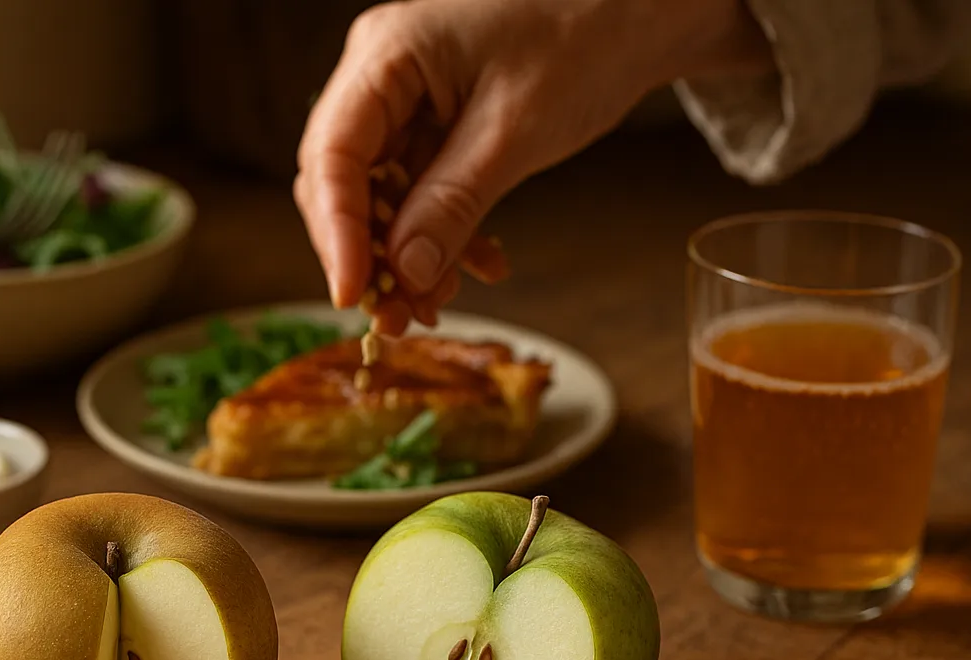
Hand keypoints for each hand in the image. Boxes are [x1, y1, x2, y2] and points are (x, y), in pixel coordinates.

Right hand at [295, 0, 770, 332]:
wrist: (637, 13)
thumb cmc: (584, 36)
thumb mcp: (515, 131)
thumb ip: (452, 202)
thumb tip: (404, 271)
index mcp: (387, 54)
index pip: (332, 154)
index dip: (336, 232)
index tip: (353, 294)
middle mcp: (381, 75)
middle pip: (342, 181)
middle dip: (369, 254)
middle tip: (395, 318)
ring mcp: (406, 100)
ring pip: (380, 197)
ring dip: (405, 257)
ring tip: (438, 306)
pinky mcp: (435, 124)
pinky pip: (418, 193)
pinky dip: (442, 235)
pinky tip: (479, 266)